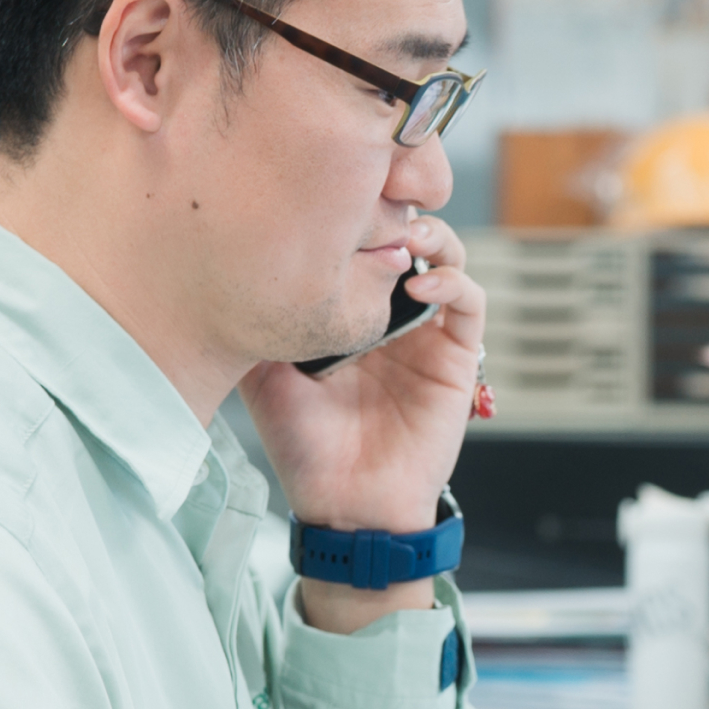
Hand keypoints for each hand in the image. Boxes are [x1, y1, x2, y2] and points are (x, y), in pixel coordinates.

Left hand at [241, 215, 483, 630]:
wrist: (344, 506)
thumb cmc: (305, 450)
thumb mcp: (263, 374)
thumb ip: (261, 324)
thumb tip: (238, 270)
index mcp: (348, 313)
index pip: (360, 245)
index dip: (354, 218)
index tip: (330, 203)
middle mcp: (390, 315)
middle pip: (406, 239)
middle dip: (394, 213)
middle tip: (374, 206)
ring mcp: (427, 333)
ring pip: (446, 258)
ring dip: (432, 237)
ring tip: (405, 237)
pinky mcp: (457, 356)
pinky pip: (470, 304)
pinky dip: (453, 283)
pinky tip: (423, 286)